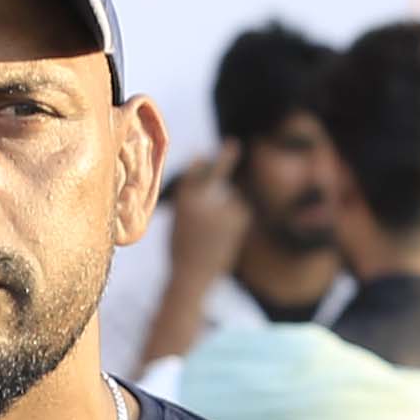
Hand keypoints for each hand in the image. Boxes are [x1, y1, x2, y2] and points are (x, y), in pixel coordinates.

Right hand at [158, 148, 253, 299]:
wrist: (191, 276)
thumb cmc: (182, 253)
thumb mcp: (180, 223)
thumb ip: (194, 201)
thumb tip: (215, 187)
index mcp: (183, 198)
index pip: (193, 175)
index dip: (199, 165)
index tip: (201, 154)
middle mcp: (201, 197)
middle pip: (216, 174)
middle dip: (226, 157)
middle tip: (233, 143)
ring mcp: (220, 205)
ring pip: (230, 200)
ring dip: (226, 212)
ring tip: (215, 236)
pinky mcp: (236, 216)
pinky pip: (240, 211)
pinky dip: (236, 220)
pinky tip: (227, 236)